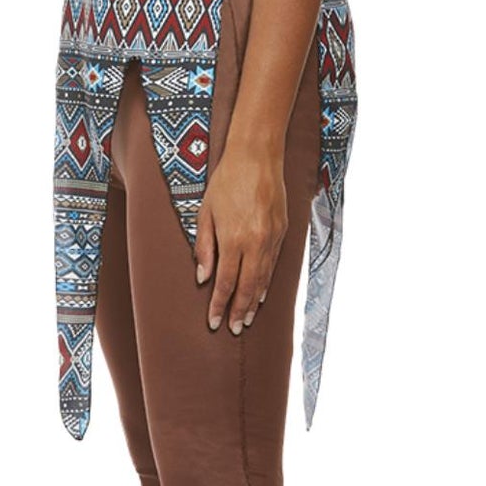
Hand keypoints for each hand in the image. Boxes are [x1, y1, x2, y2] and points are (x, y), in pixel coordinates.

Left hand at [193, 146, 287, 333]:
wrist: (258, 156)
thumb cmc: (226, 181)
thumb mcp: (206, 212)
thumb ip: (204, 247)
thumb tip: (203, 277)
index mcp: (234, 239)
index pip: (226, 282)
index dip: (218, 305)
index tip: (213, 323)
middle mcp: (256, 243)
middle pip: (248, 287)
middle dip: (238, 311)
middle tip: (232, 329)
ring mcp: (272, 238)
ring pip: (263, 279)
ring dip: (254, 302)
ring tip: (246, 320)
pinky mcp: (282, 232)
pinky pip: (274, 265)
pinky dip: (267, 283)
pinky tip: (262, 295)